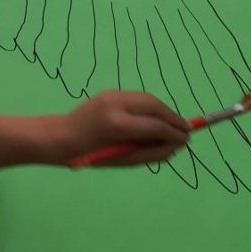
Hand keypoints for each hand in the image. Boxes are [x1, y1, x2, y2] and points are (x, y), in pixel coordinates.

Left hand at [58, 90, 190, 166]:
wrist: (63, 136)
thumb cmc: (93, 155)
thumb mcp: (125, 160)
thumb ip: (154, 153)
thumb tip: (177, 145)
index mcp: (117, 124)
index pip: (155, 126)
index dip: (174, 132)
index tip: (187, 139)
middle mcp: (116, 104)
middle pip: (154, 105)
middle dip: (173, 117)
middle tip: (186, 129)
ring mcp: (112, 94)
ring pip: (147, 98)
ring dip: (164, 110)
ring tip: (175, 124)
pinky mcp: (109, 91)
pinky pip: (137, 97)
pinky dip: (151, 106)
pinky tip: (157, 117)